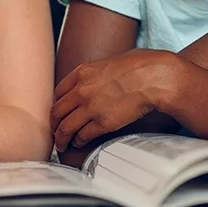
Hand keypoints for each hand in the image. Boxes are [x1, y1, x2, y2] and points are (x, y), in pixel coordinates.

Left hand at [51, 49, 177, 150]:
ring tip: (62, 144)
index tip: (58, 111)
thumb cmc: (139, 66)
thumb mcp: (110, 62)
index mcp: (82, 73)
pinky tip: (78, 143)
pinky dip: (78, 141)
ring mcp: (90, 108)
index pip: (58, 92)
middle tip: (55, 131)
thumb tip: (98, 80)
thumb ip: (97, 74)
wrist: (153, 78)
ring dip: (62, 138)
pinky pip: (82, 135)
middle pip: (57, 111)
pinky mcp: (102, 123)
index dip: (56, 104)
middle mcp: (81, 90)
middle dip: (54, 124)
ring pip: (65, 128)